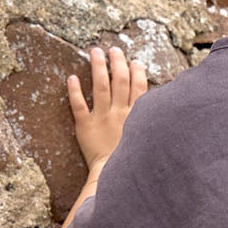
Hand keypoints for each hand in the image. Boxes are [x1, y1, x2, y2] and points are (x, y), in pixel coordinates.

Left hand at [67, 45, 147, 171]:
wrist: (114, 177)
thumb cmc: (133, 160)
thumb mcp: (147, 139)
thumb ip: (148, 121)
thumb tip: (155, 107)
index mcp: (136, 116)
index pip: (139, 87)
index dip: (137, 71)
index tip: (135, 61)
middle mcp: (119, 113)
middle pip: (119, 81)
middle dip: (117, 62)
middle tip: (113, 50)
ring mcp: (102, 118)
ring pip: (100, 87)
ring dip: (98, 67)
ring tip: (95, 51)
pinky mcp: (85, 127)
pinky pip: (78, 106)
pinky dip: (74, 91)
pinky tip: (72, 77)